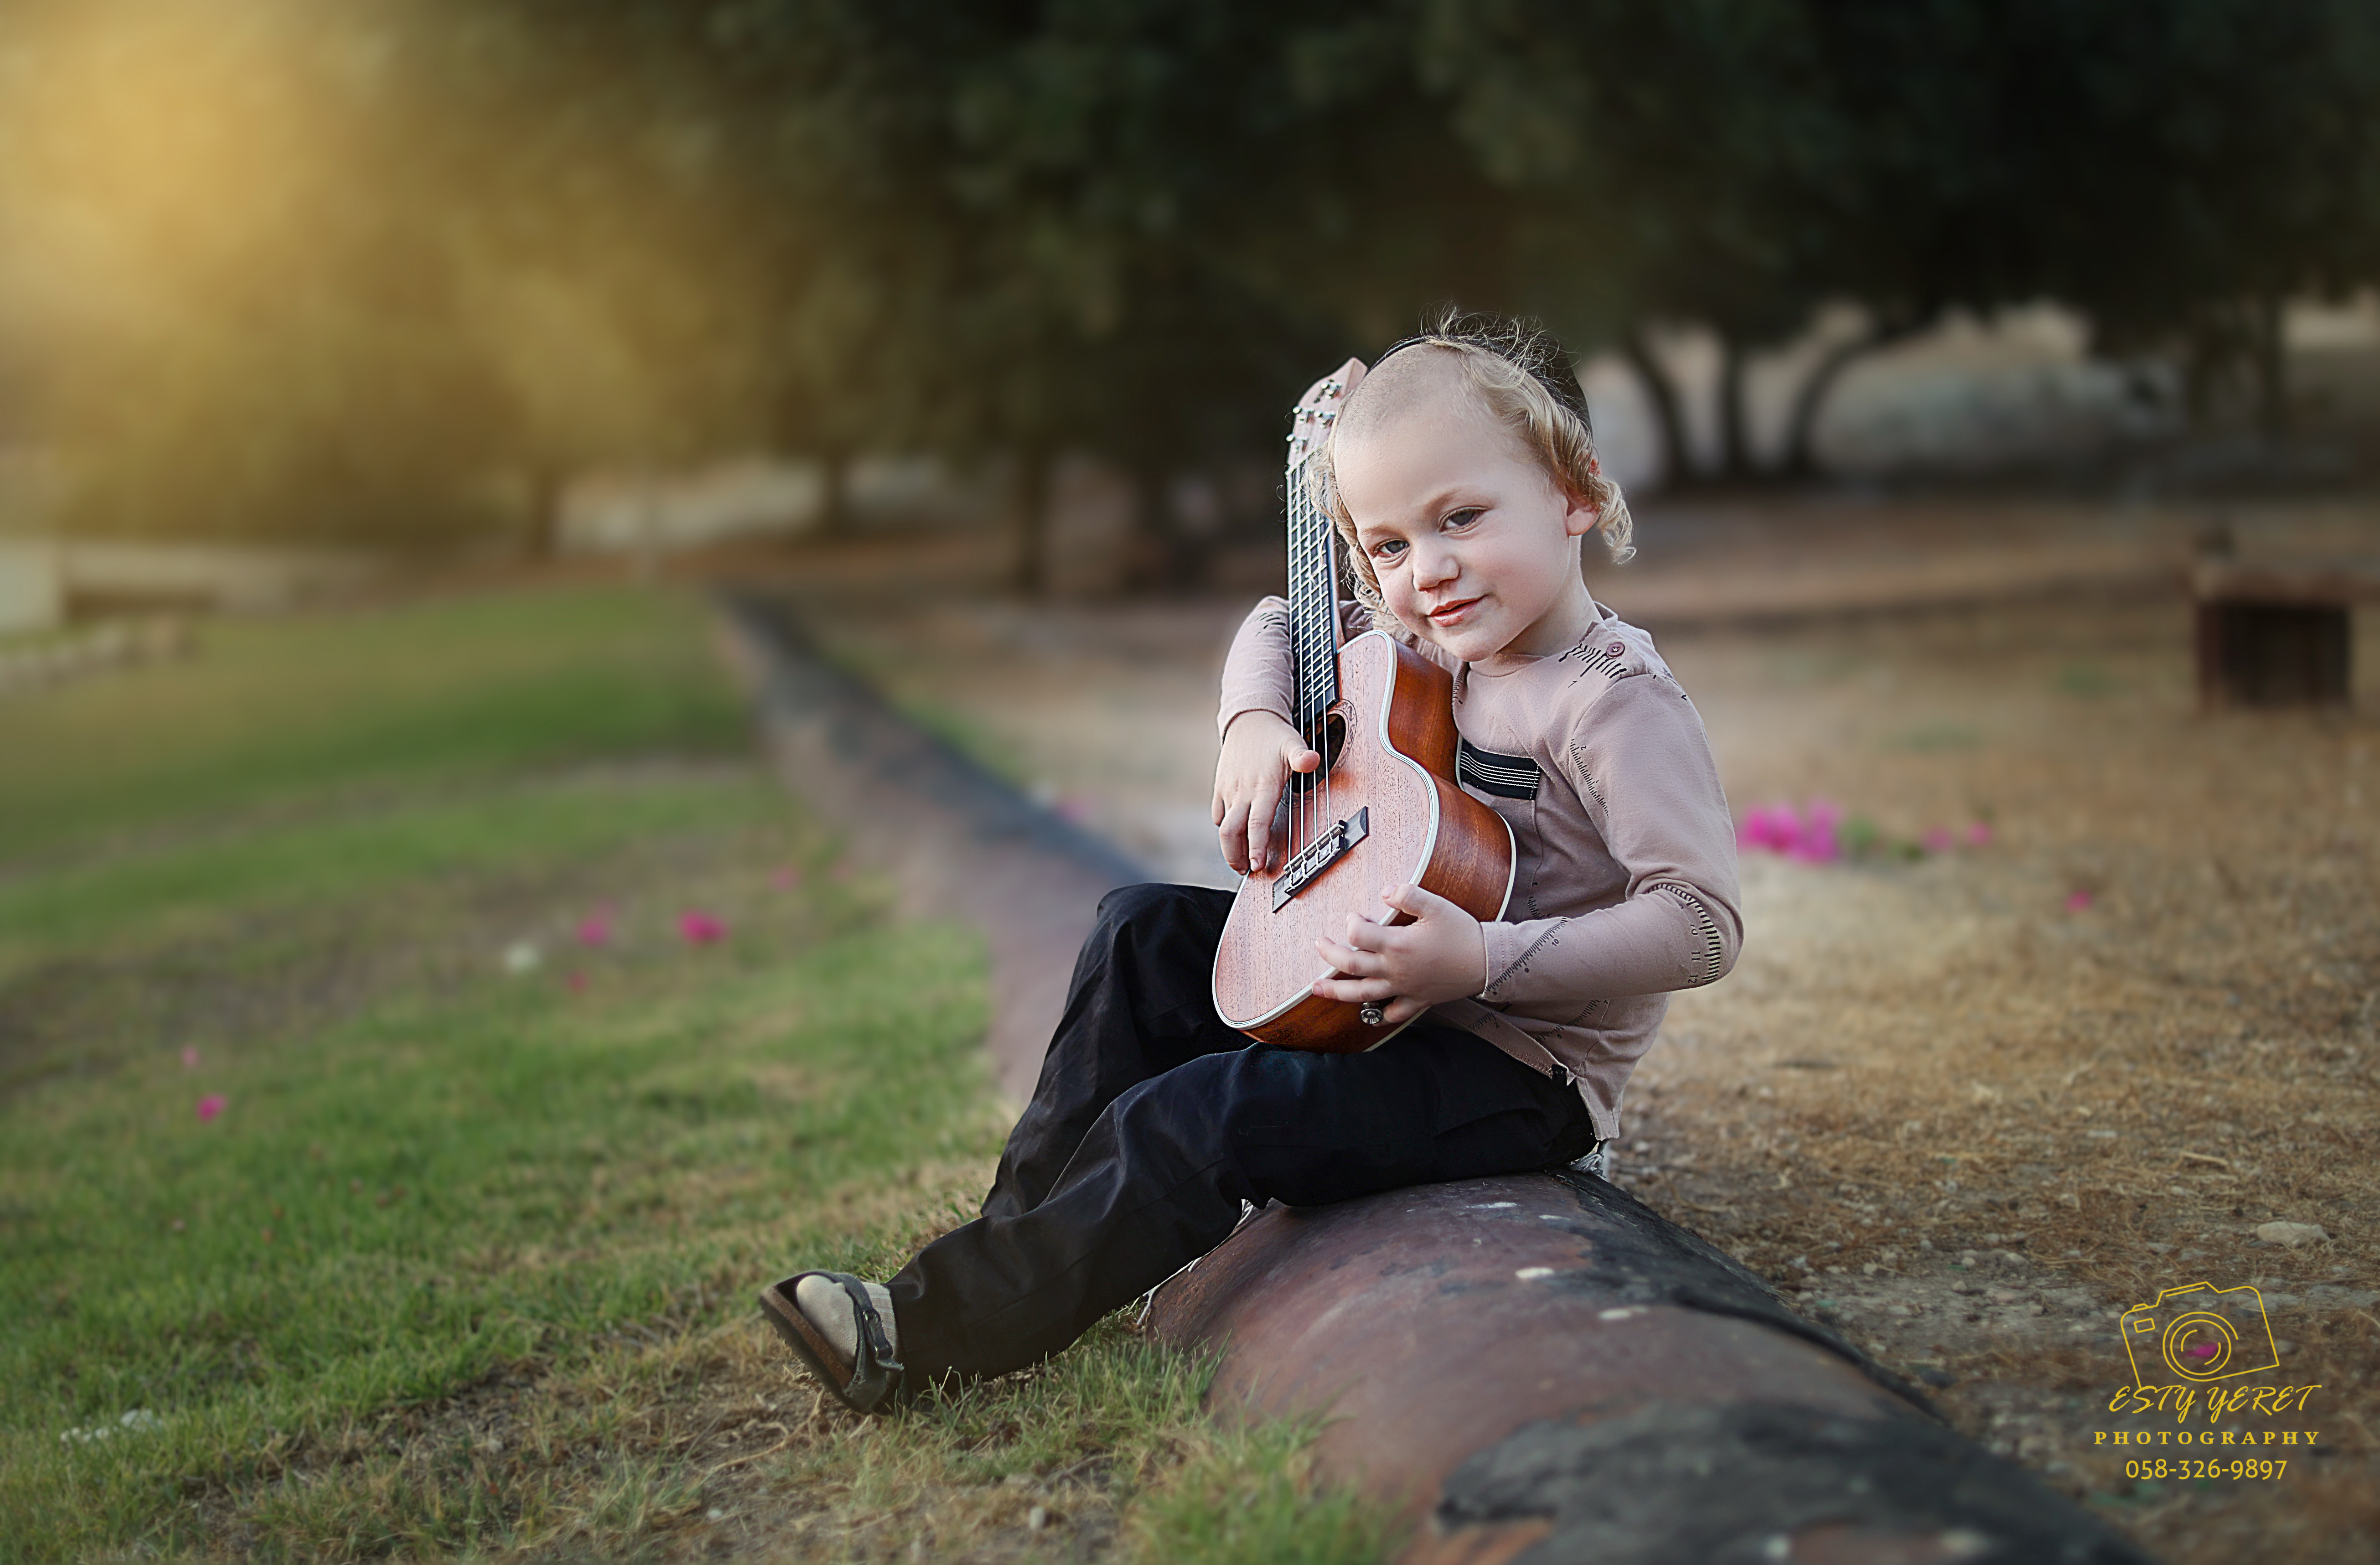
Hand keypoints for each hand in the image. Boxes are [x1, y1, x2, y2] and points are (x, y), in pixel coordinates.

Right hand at [1212, 711, 1319, 873]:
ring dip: (1231, 847)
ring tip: (1241, 860)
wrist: (1248, 719)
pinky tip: (1234, 833)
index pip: (1257, 823)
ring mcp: (1229, 791)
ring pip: (1224, 827)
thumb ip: (1302, 755)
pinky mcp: (1220, 787)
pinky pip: (1218, 813)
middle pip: (1232, 832)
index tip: (1257, 865)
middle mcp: (1243, 792)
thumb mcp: (1292, 742)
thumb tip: (1311, 759)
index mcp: (1263, 786)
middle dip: (1236, 856)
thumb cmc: (1273, 735)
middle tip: (1247, 870)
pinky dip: (1224, 827)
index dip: (1256, 847)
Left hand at [1310, 883, 1486, 1025]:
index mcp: (1397, 945)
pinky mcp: (1417, 1000)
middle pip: (1350, 965)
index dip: (1351, 922)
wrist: (1488, 962)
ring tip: (1317, 989)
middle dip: (1329, 954)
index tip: (1355, 915)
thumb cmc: (1463, 933)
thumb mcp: (1436, 905)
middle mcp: (1395, 970)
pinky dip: (1377, 1015)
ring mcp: (1404, 988)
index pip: (1358, 933)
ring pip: (1362, 994)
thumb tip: (1383, 891)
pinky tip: (1367, 1014)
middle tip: (1319, 945)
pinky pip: (1392, 1013)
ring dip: (1336, 991)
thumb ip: (1407, 894)